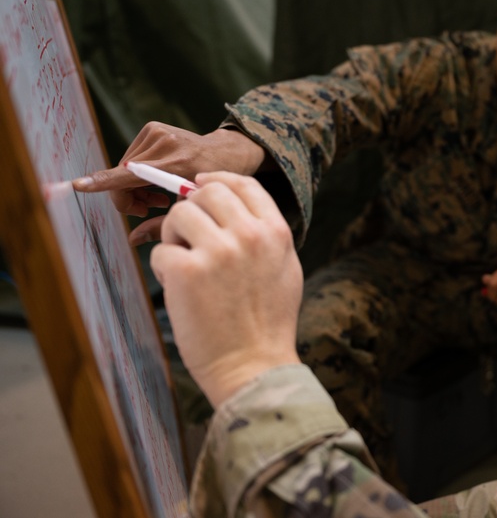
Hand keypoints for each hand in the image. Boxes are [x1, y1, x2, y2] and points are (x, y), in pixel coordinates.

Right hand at [72, 123, 267, 243]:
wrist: (228, 153)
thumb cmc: (215, 186)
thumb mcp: (193, 208)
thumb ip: (162, 224)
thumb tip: (133, 240)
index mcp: (176, 163)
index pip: (130, 174)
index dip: (103, 183)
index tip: (79, 185)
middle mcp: (164, 143)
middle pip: (122, 177)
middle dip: (130, 198)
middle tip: (150, 208)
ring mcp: (157, 131)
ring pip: (124, 169)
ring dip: (134, 187)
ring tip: (158, 198)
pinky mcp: (152, 127)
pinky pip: (131, 159)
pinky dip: (137, 174)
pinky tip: (158, 182)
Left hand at [149, 172, 302, 407]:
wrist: (253, 365)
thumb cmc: (267, 323)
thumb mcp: (285, 269)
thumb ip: (266, 235)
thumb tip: (232, 207)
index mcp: (275, 232)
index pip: (244, 185)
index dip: (218, 180)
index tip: (201, 184)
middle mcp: (248, 235)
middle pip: (208, 192)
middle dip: (191, 208)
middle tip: (188, 235)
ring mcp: (217, 252)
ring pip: (179, 215)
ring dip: (174, 236)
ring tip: (184, 264)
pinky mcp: (186, 272)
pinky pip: (161, 250)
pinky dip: (164, 268)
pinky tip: (180, 290)